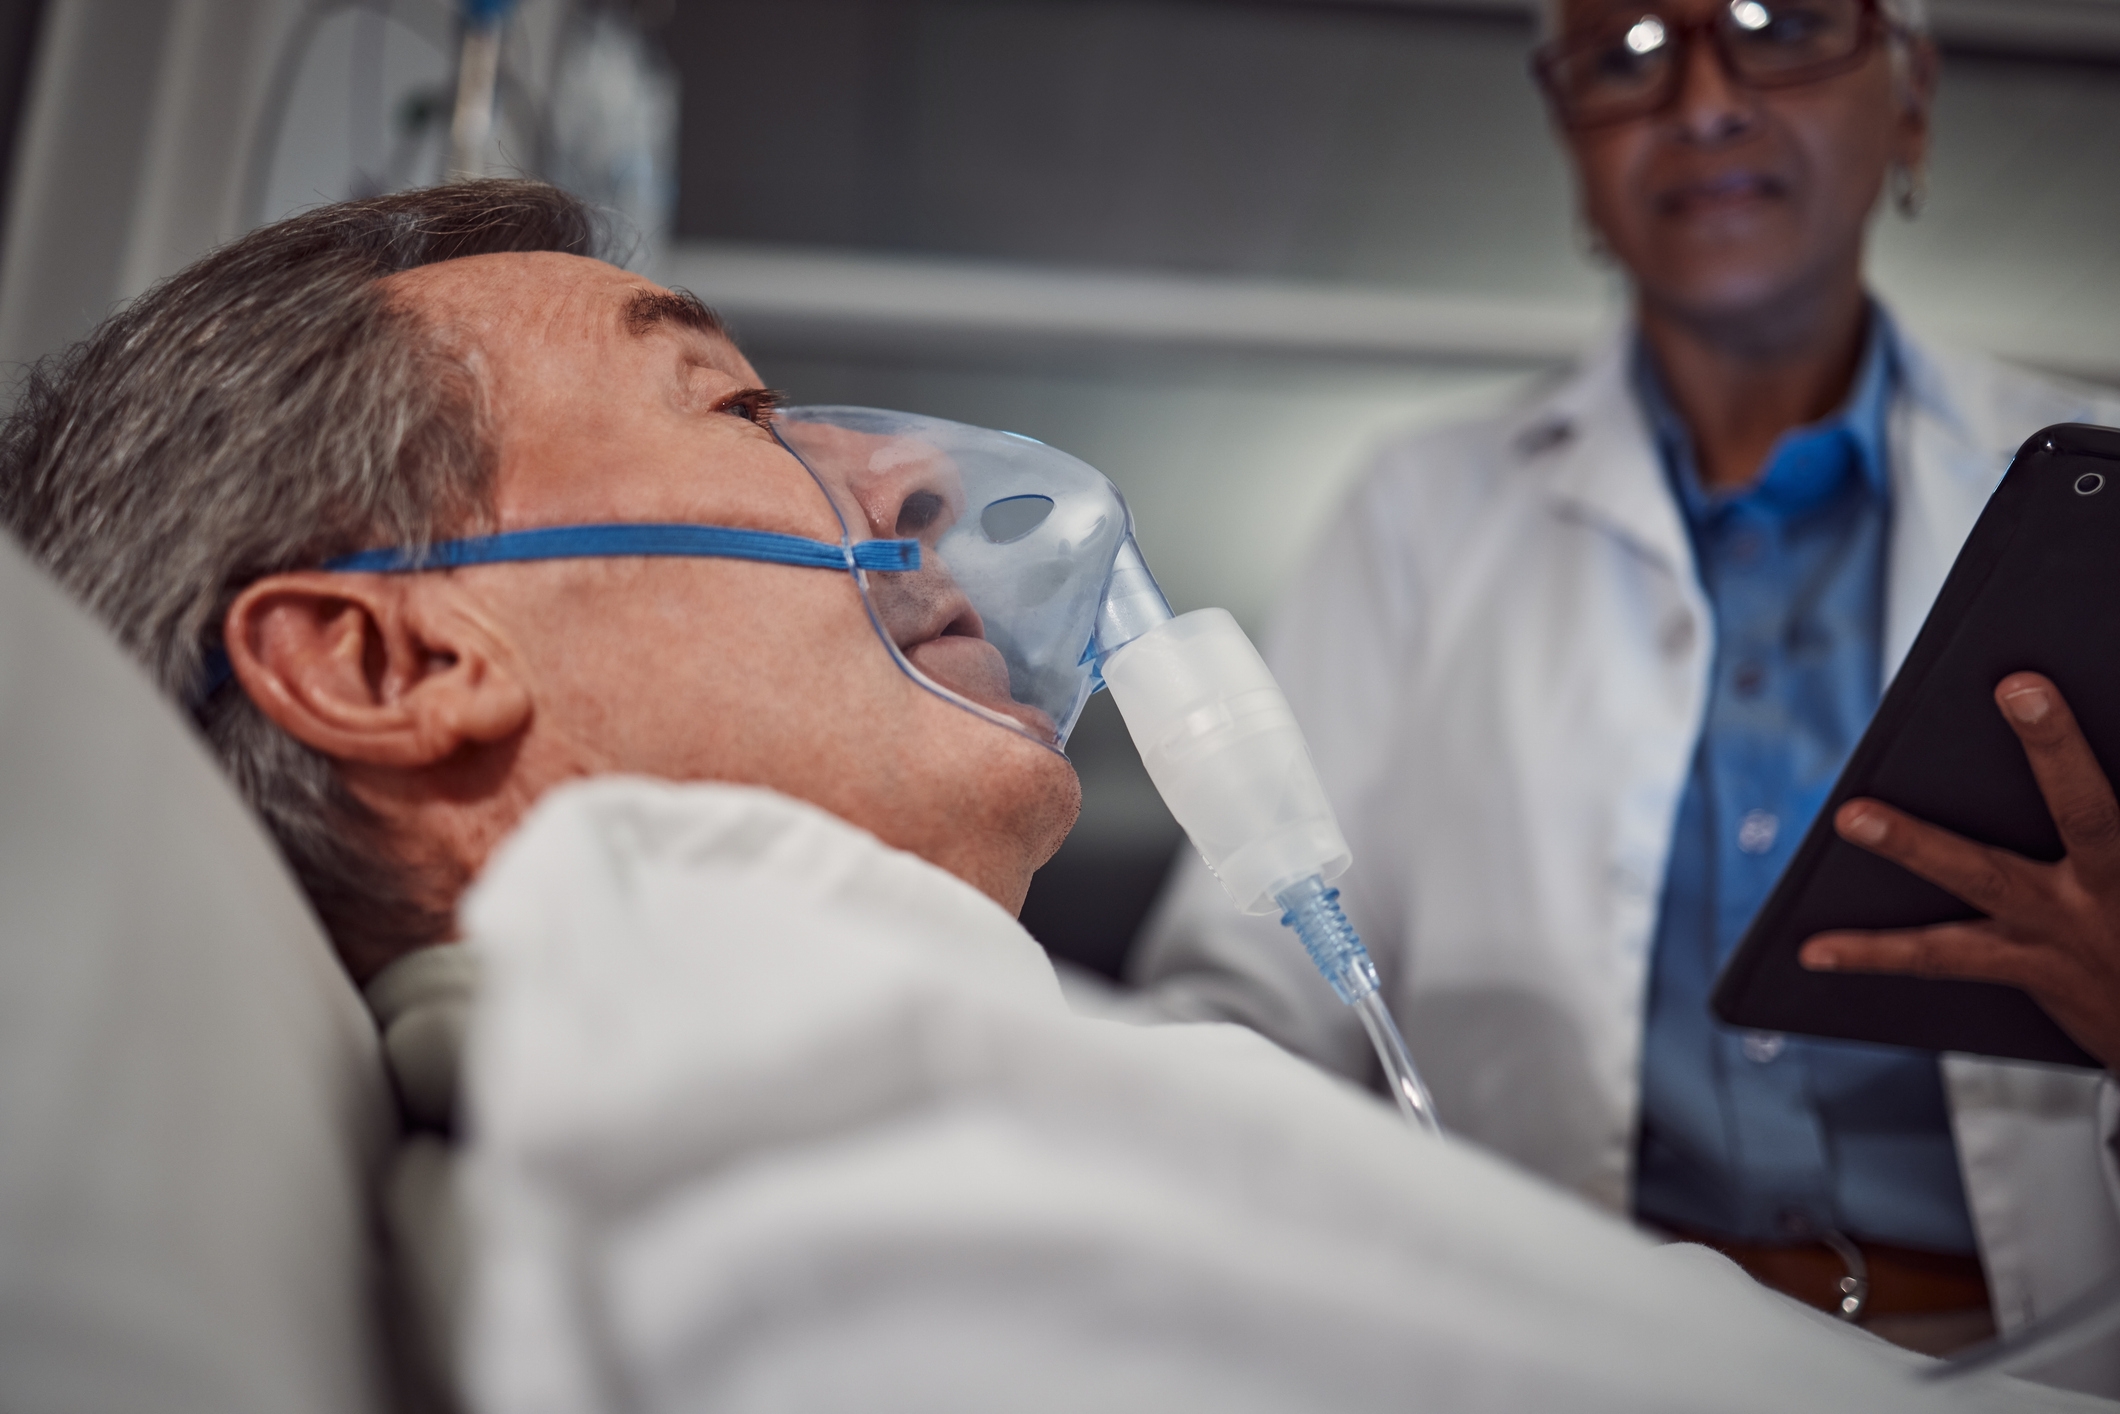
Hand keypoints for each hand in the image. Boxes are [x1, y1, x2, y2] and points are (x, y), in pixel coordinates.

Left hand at [1798, 672, 2119, 1072]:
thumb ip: (2105, 818)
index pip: (2117, 796)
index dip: (2102, 742)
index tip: (2079, 682)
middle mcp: (2111, 887)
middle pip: (2088, 809)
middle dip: (2056, 746)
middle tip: (2020, 688)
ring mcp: (2064, 930)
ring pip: (1983, 874)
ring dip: (1914, 842)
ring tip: (1851, 816)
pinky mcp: (2029, 969)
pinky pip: (1939, 958)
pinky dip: (1872, 952)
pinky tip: (1813, 947)